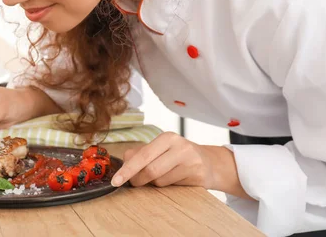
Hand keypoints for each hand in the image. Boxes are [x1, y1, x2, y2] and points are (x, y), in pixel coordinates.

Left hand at [111, 132, 251, 198]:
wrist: (210, 163)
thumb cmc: (178, 156)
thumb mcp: (160, 149)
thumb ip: (140, 154)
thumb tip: (124, 161)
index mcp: (167, 138)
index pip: (142, 155)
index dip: (127, 170)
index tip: (115, 181)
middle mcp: (179, 146)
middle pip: (150, 169)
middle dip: (137, 179)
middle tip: (134, 182)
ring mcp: (190, 161)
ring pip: (159, 180)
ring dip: (153, 183)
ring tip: (160, 176)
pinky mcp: (197, 176)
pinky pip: (171, 186)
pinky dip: (166, 186)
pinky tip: (173, 179)